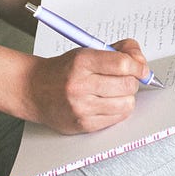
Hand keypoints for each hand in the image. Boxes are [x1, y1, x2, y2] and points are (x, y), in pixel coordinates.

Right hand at [29, 39, 149, 133]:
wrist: (33, 89)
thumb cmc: (62, 70)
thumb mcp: (85, 51)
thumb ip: (116, 51)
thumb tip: (141, 61)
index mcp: (81, 61)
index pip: (122, 63)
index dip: (138, 65)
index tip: (140, 67)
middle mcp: (80, 85)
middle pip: (128, 85)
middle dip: (132, 80)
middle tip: (125, 78)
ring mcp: (82, 107)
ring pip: (126, 104)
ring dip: (126, 97)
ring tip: (114, 91)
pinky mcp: (83, 124)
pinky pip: (116, 119)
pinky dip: (117, 110)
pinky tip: (107, 102)